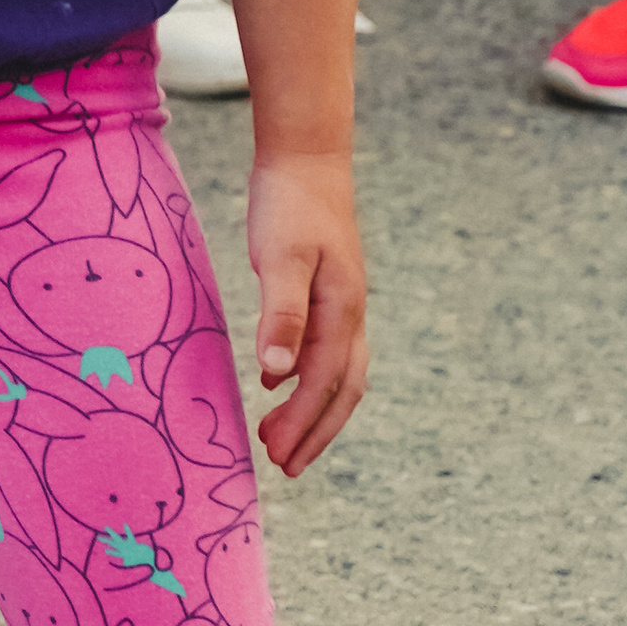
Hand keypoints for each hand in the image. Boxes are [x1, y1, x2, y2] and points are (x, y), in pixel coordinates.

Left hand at [245, 149, 366, 476]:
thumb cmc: (291, 205)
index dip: (303, 422)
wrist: (307, 158)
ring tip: (280, 439)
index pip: (325, 382)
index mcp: (343, 311)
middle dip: (316, 431)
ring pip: (339, 373)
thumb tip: (276, 374)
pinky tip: (277, 381)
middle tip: (285, 467)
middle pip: (343, 389)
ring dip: (313, 409)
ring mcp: (343, 304)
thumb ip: (280, 313)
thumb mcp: (281, 257)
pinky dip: (308, 377)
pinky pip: (327, 350)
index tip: (276, 454)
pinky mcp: (328, 293)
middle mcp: (350, 313)